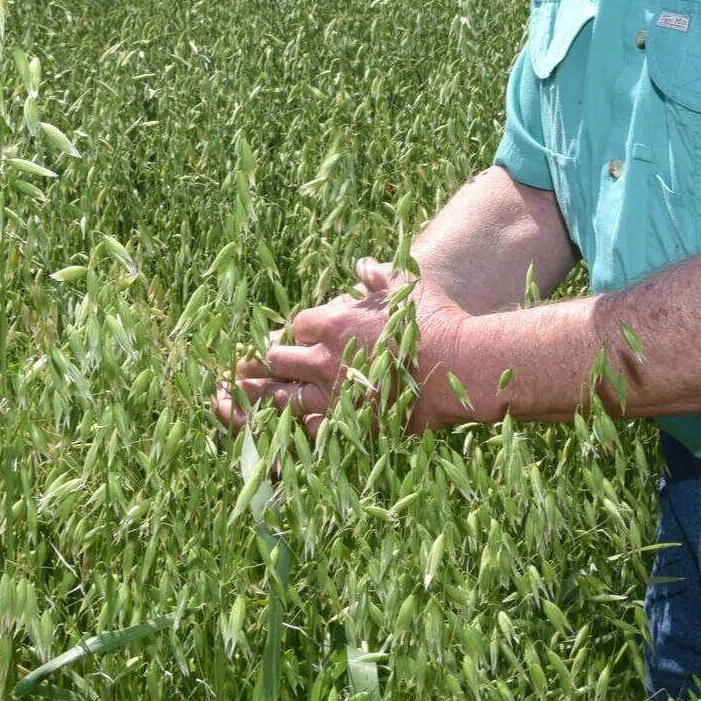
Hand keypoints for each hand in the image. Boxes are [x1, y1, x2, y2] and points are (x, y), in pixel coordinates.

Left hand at [213, 258, 469, 436]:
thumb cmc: (434, 322)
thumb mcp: (406, 285)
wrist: (458, 366)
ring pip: (280, 398)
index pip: (295, 325)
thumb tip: (361, 264)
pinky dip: (290, 431)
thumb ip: (377, 275)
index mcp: (334, 322)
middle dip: (265, 362)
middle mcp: (325, 359)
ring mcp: (334, 396)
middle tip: (248, 367)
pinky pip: (305, 432)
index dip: (293, 332)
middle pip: (277, 359)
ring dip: (263, 397)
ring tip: (242, 401)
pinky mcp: (347, 426)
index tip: (293, 339)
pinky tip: (278, 436)